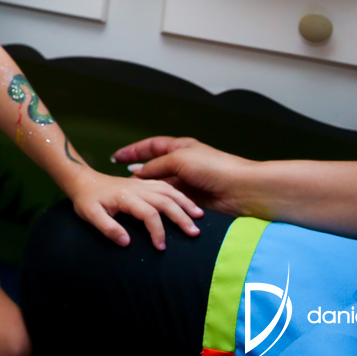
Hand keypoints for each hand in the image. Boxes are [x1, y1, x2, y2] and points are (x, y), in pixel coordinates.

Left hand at [67, 169, 202, 250]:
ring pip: (169, 191)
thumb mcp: (90, 215)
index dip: (157, 231)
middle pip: (165, 200)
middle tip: (194, 233)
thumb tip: (126, 242)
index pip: (149, 213)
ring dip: (185, 203)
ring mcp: (142, 184)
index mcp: (126, 196)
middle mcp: (137, 188)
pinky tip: (188, 203)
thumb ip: (107, 228)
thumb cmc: (86, 200)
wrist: (84, 180)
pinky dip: (179, 194)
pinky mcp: (143, 183)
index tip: (161, 247)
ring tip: (199, 217)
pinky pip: (165, 185)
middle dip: (181, 217)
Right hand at [114, 136, 255, 217]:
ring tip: (132, 197)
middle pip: (154, 167)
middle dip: (138, 174)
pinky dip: (159, 204)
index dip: (133, 151)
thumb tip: (136, 173)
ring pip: (161, 186)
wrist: (240, 189)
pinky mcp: (191, 200)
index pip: (151, 146)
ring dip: (148, 191)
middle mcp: (182, 163)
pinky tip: (148, 208)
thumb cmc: (212, 167)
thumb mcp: (179, 160)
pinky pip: (170, 201)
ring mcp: (187, 182)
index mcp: (179, 148)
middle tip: (120, 181)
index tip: (115, 157)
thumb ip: (156, 166)